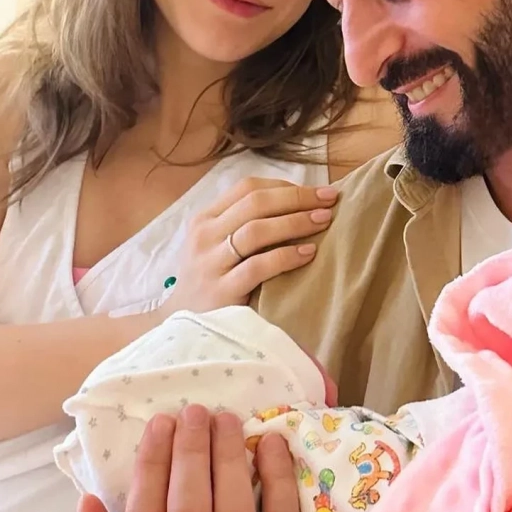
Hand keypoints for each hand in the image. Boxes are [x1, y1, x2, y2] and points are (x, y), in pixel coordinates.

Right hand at [164, 178, 337, 313]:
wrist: (182, 325)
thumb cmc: (210, 281)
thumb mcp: (217, 245)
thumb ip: (245, 224)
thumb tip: (300, 204)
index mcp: (205, 218)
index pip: (247, 188)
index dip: (285, 186)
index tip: (316, 191)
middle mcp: (204, 236)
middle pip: (255, 203)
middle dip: (297, 198)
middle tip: (329, 200)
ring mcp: (210, 263)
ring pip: (256, 230)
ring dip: (295, 222)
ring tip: (323, 221)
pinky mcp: (221, 291)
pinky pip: (258, 267)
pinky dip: (287, 256)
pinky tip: (309, 253)